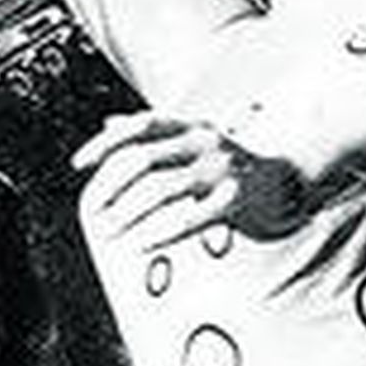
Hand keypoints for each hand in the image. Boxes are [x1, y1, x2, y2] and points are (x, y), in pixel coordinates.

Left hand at [71, 111, 308, 252]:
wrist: (287, 183)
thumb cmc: (231, 165)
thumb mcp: (192, 141)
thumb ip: (154, 133)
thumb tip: (108, 122)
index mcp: (189, 124)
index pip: (138, 126)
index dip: (104, 143)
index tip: (78, 164)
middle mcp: (203, 140)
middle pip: (143, 158)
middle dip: (111, 187)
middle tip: (95, 213)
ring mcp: (220, 168)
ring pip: (161, 188)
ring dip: (129, 213)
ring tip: (112, 232)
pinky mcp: (235, 199)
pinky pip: (190, 217)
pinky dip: (161, 232)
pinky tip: (142, 243)